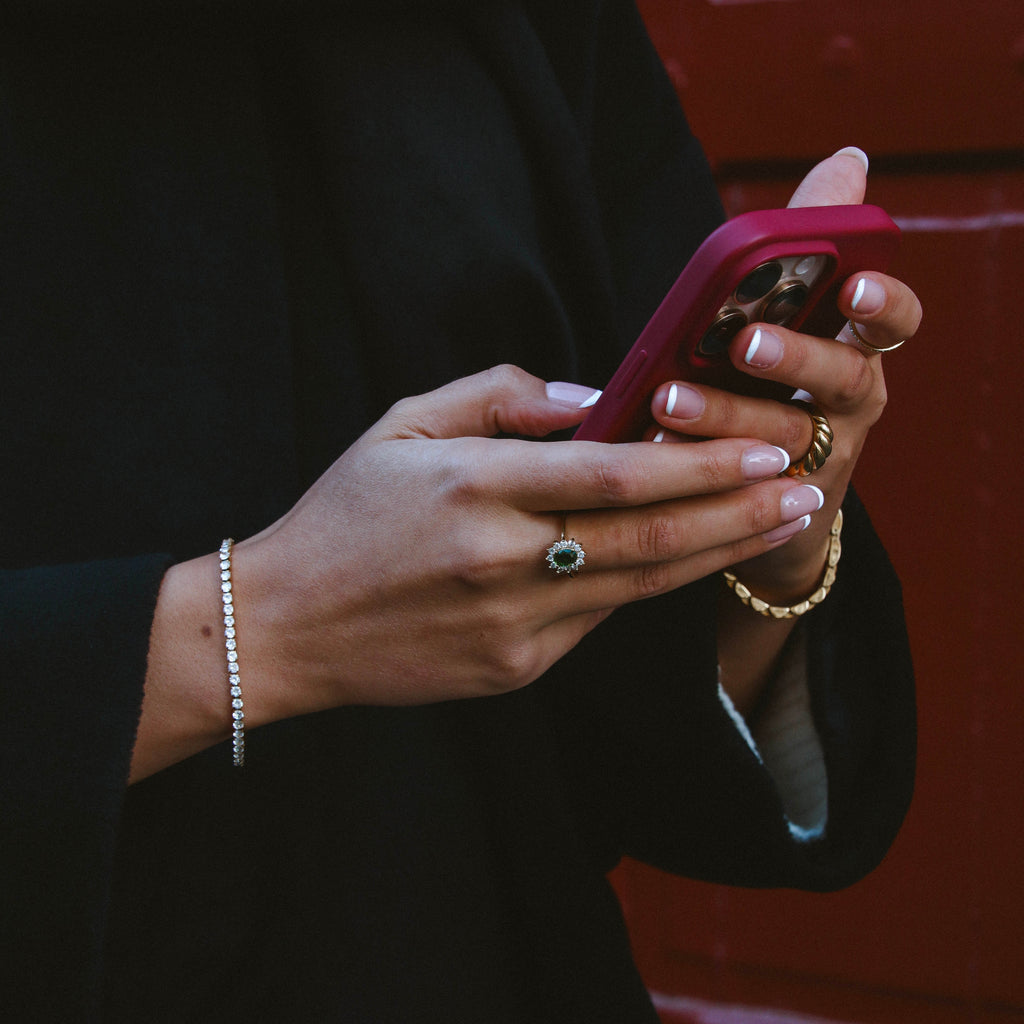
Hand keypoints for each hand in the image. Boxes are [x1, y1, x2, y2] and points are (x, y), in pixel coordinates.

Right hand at [231, 365, 827, 720]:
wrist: (287, 626)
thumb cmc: (342, 513)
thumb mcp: (402, 425)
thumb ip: (500, 396)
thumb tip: (594, 401)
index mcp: (473, 487)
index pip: (614, 475)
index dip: (700, 462)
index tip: (764, 445)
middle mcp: (502, 561)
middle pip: (650, 539)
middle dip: (739, 511)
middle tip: (807, 487)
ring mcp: (514, 627)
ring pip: (641, 586)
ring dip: (718, 552)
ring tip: (781, 522)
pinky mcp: (516, 669)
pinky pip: (598, 619)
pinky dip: (648, 584)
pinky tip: (692, 557)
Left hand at [648, 148, 921, 602]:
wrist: (767, 496)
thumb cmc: (775, 387)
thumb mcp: (798, 315)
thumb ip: (814, 243)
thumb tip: (847, 159)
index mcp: (854, 348)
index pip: (892, 320)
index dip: (882, 302)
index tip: (853, 284)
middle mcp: (849, 403)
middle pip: (841, 377)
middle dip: (794, 358)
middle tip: (745, 342)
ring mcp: (819, 459)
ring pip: (782, 436)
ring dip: (725, 415)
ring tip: (668, 400)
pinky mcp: (777, 506)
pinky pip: (740, 486)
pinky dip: (696, 467)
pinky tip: (651, 447)